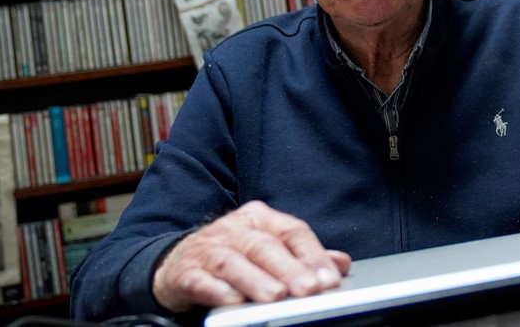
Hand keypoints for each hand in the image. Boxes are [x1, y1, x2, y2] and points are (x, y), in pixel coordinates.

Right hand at [152, 201, 350, 312]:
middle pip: (264, 246)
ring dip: (256, 280)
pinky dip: (216, 290)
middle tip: (309, 290)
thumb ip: (304, 256)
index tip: (329, 278)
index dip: (312, 255)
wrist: (177, 261)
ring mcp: (207, 250)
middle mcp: (234, 229)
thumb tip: (341, 263)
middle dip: (289, 269)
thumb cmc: (233, 254)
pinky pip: (200, 280)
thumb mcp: (270, 248)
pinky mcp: (185, 272)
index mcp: (260, 219)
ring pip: (233, 262)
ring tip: (276, 296)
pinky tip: (232, 300)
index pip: (292, 232)